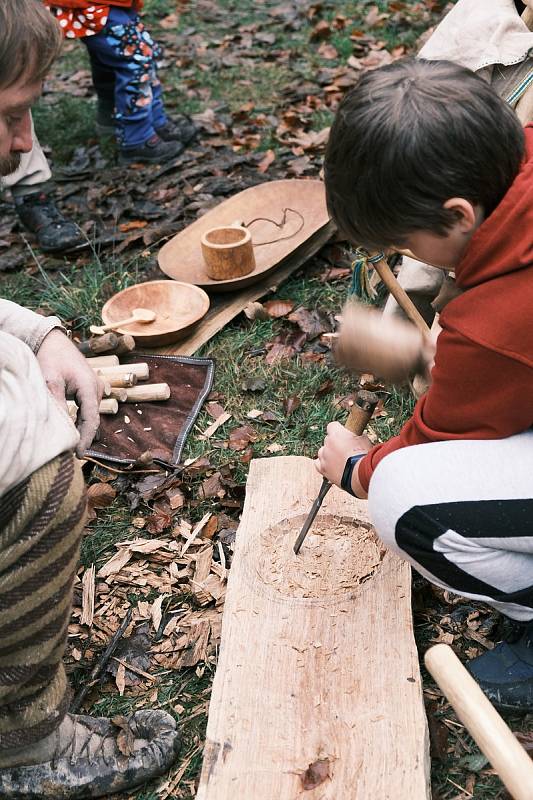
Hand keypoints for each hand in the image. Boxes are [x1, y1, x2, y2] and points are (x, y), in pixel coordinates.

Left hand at [36, 329, 103, 456]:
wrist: (53, 341)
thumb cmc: (51, 358)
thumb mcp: (51, 382)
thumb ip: (58, 404)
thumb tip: (63, 428)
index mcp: (90, 387)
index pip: (91, 420)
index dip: (86, 439)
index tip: (78, 454)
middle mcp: (98, 388)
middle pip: (93, 418)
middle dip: (84, 436)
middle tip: (72, 453)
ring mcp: (96, 387)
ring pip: (91, 414)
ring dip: (83, 427)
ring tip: (73, 443)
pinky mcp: (91, 387)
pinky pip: (89, 407)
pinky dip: (83, 418)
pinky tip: (75, 428)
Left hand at [315, 421, 371, 497]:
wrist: (359, 475)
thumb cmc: (363, 456)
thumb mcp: (364, 440)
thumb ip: (357, 436)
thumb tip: (359, 436)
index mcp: (336, 433)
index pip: (332, 426)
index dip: (338, 429)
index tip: (344, 434)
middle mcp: (327, 443)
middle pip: (328, 440)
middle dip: (335, 443)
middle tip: (346, 449)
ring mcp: (323, 456)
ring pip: (322, 451)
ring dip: (329, 454)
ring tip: (340, 460)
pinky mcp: (322, 469)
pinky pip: (318, 463)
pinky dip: (323, 464)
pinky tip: (331, 466)